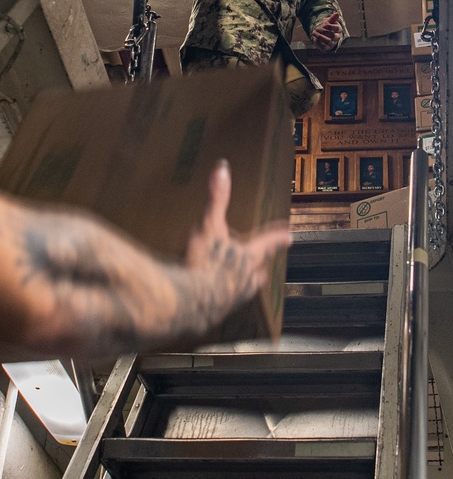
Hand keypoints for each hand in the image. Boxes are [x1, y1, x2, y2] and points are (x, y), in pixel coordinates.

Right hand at [182, 160, 291, 322]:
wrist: (189, 302)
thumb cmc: (201, 263)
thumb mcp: (208, 225)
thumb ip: (217, 198)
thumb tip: (223, 169)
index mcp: (247, 255)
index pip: (267, 242)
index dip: (277, 236)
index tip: (290, 235)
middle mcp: (246, 277)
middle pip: (257, 268)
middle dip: (259, 264)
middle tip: (262, 264)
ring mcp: (234, 296)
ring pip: (245, 287)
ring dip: (243, 281)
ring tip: (239, 280)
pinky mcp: (218, 309)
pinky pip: (225, 300)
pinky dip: (222, 295)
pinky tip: (212, 295)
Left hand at [311, 11, 342, 50]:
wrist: (325, 35)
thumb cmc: (328, 27)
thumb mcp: (330, 21)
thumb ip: (332, 18)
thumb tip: (336, 13)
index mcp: (338, 30)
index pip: (337, 28)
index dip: (329, 26)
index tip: (324, 24)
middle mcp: (337, 37)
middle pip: (332, 35)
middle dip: (323, 31)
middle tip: (316, 28)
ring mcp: (332, 43)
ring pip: (328, 41)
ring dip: (319, 37)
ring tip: (314, 33)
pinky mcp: (326, 48)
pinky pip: (323, 47)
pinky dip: (317, 42)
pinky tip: (314, 38)